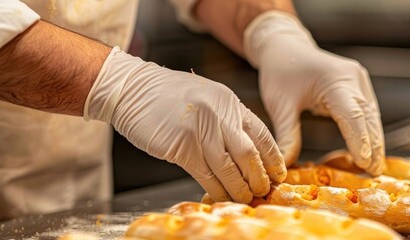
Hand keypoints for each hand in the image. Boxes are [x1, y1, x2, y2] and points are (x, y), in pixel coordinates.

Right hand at [84, 47, 285, 202]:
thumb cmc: (166, 96)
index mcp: (230, 102)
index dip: (273, 158)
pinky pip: (206, 175)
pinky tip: (222, 197)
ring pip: (229, 169)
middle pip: (250, 154)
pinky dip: (217, 190)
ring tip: (245, 199)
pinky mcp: (182, 147)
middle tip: (264, 191)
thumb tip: (247, 151)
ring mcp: (201, 131)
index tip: (278, 174)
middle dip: (260, 177)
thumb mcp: (207, 97)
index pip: (262, 134)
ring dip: (239, 189)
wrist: (131, 89)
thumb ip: (227, 119)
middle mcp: (220, 115)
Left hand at [244, 11, 384, 174]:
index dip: (360, 141)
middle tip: (373, 173)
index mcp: (334, 80)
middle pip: (368, 117)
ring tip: (374, 168)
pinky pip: (368, 111)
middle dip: (373, 146)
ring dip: (375, 141)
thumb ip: (287, 134)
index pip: (352, 115)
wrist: (285, 46)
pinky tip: (369, 150)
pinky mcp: (359, 85)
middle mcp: (353, 78)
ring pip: (372, 115)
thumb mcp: (280, 104)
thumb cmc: (281, 71)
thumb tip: (286, 165)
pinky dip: (369, 131)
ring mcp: (359, 80)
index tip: (364, 163)